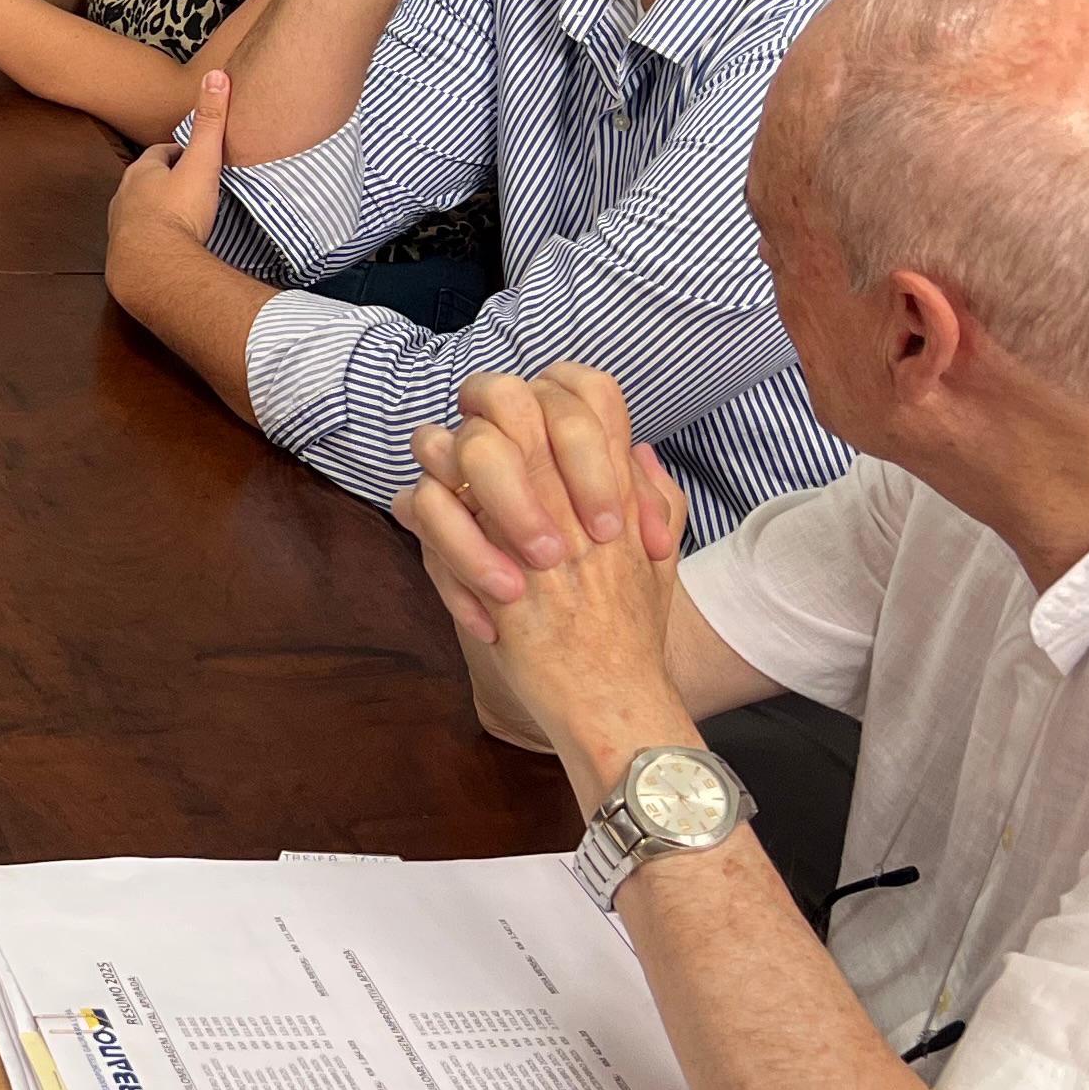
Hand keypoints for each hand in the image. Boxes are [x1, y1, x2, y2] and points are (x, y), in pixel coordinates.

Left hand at [108, 67, 233, 256]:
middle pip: (148, 182)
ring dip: (158, 211)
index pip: (162, 153)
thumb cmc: (178, 213)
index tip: (199, 160)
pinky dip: (153, 239)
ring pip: (140, 211)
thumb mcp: (201, 163)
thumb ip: (210, 122)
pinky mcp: (122, 254)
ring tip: (182, 218)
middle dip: (168, 181)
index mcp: (141, 170)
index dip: (181, 154)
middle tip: (193, 187)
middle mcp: (123, 195)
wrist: (153, 269)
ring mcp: (119, 226)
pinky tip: (169, 247)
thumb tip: (215, 74)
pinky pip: (140, 240)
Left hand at [388, 365, 690, 790]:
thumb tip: (635, 445)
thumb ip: (654, 497)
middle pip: (506, 397)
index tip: (529, 429)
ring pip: (448, 447)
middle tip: (471, 451)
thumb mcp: (661, 560)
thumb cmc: (635, 636)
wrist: (613, 702)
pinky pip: (428, 514)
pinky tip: (452, 569)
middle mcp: (567, 494)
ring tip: (452, 498)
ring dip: (437, 469)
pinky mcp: (486, 569)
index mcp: (612, 484)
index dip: (547, 390)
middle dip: (476, 414)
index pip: (583, 388)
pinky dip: (429, 534)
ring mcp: (523, 528)